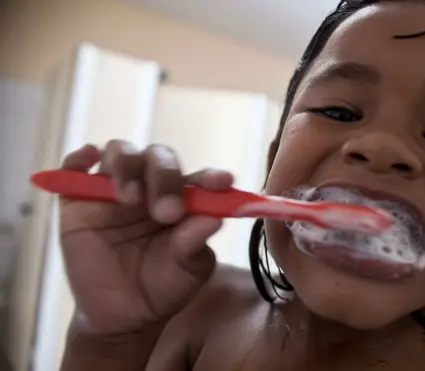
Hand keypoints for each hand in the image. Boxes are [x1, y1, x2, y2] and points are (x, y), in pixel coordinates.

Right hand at [58, 140, 231, 335]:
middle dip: (165, 177)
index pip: (199, 178)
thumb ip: (196, 243)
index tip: (221, 183)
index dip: (210, 177)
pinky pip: (76, 167)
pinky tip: (89, 158)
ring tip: (130, 200)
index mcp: (185, 200)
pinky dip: (80, 157)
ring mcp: (115, 189)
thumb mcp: (187, 270)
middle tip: (167, 212)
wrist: (123, 315)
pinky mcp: (79, 199)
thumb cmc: (164, 286)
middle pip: (159, 158)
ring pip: (121, 153)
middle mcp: (152, 186)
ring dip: (127, 167)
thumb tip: (213, 219)